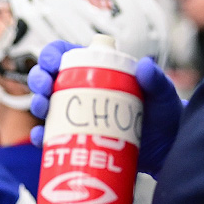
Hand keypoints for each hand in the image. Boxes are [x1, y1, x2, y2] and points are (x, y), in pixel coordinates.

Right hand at [28, 40, 181, 176]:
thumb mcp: (163, 95)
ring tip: (43, 109)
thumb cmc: (163, 115)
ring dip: (37, 105)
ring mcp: (75, 116)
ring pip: (45, 106)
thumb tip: (144, 66)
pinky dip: (41, 137)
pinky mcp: (73, 138)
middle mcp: (79, 91)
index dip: (51, 55)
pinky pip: (51, 137)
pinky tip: (41, 137)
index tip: (51, 63)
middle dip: (38, 80)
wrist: (165, 149)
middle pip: (48, 79)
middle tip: (44, 89)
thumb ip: (156, 80)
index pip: (66, 55)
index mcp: (96, 70)